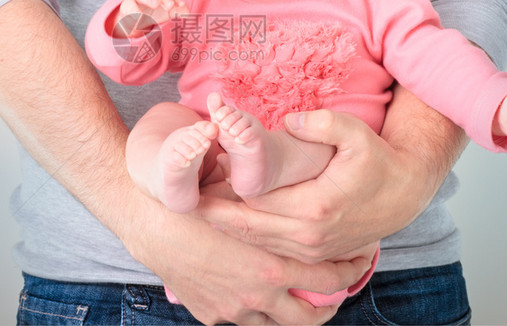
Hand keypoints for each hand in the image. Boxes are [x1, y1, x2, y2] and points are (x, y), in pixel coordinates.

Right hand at [113, 0, 187, 37]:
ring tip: (156, 5)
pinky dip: (136, 11)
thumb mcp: (167, 12)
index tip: (181, 5)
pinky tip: (142, 18)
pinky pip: (131, 6)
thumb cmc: (153, 13)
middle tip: (170, 6)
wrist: (134, 21)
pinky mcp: (126, 5)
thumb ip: (178, 11)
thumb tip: (188, 13)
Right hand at [126, 202, 371, 324]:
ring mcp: (232, 310)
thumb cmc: (195, 204)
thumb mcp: (242, 202)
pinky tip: (258, 293)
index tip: (358, 261)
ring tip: (301, 297)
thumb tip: (310, 194)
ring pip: (276, 324)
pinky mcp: (211, 314)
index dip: (349, 271)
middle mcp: (255, 295)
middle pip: (308, 316)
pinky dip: (257, 310)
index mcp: (269, 267)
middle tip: (337, 291)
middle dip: (330, 307)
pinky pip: (244, 319)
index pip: (327, 279)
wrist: (148, 223)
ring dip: (292, 312)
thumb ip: (277, 209)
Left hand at [197, 108, 435, 263]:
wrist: (406, 194)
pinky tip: (229, 218)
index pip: (254, 202)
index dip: (225, 188)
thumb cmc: (378, 162)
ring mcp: (310, 250)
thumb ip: (322, 124)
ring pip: (255, 241)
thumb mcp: (356, 134)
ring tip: (200, 205)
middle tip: (185, 197)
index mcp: (314, 208)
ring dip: (228, 225)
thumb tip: (289, 121)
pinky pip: (269, 247)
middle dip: (215, 213)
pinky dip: (247, 234)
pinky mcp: (313, 255)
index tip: (201, 175)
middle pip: (246, 227)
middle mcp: (308, 237)